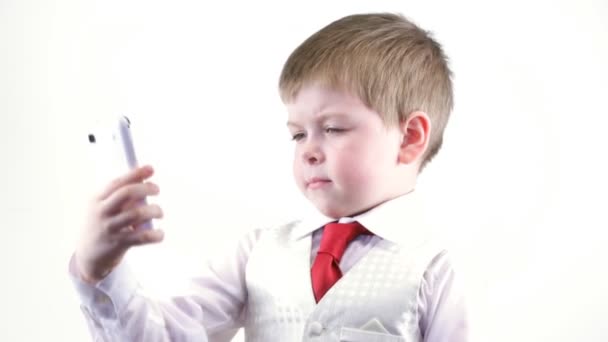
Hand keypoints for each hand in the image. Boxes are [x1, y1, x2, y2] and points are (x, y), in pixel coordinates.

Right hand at [74, 165, 163, 283]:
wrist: (88, 257)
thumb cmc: (103, 225)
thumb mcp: (103, 208)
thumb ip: (120, 195)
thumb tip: (144, 176)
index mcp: (97, 200)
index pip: (117, 182)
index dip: (135, 174)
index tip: (150, 169)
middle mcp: (102, 212)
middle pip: (126, 193)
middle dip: (146, 188)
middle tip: (157, 190)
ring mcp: (109, 228)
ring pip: (137, 213)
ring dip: (154, 210)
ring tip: (159, 213)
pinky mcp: (118, 244)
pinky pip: (142, 237)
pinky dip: (155, 234)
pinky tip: (159, 233)